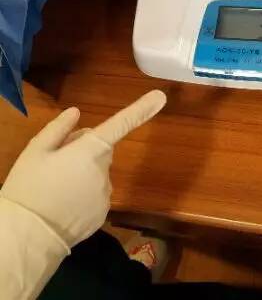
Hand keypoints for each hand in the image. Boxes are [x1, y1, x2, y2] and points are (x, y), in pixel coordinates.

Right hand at [0, 90, 166, 247]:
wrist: (27, 238)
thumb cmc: (29, 188)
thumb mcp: (35, 151)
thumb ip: (58, 129)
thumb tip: (76, 113)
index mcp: (90, 150)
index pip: (120, 124)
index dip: (141, 109)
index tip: (160, 97)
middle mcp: (104, 170)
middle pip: (99, 150)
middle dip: (84, 151)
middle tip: (55, 164)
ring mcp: (105, 194)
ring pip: (97, 174)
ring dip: (83, 175)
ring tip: (55, 188)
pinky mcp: (102, 214)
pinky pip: (95, 196)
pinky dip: (83, 197)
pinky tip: (62, 205)